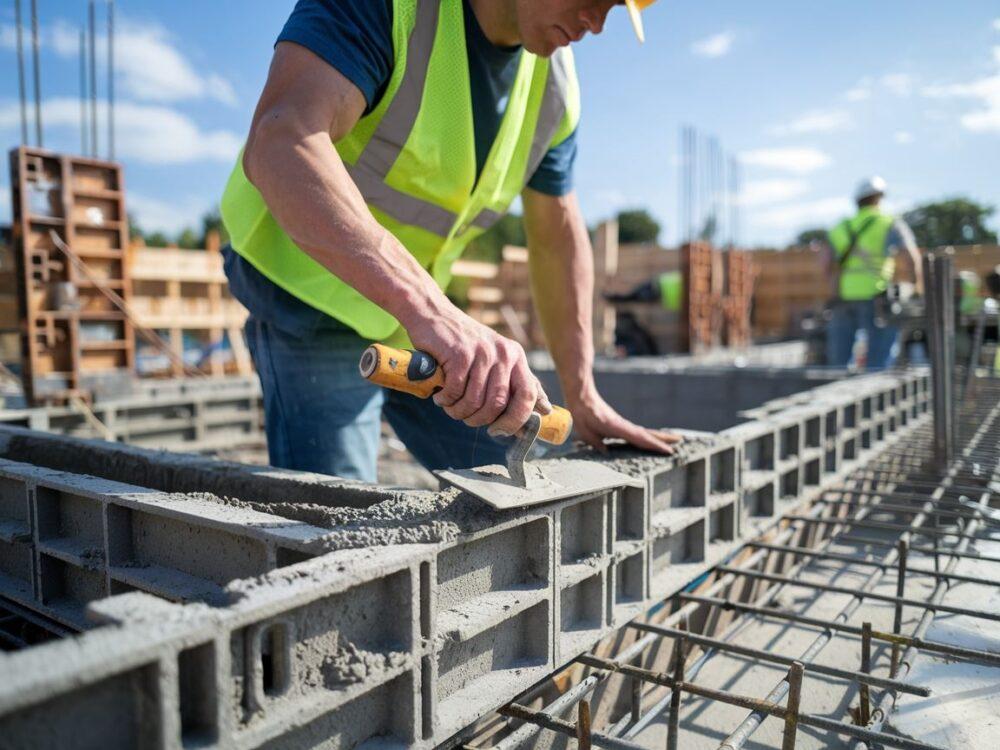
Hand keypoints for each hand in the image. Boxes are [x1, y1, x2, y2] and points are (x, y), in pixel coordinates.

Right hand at [407, 307, 550, 435]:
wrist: (435, 315)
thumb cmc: (465, 344)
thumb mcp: (497, 359)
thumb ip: (519, 383)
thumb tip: (546, 410)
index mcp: (516, 357)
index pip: (528, 395)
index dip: (516, 420)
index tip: (499, 431)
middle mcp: (504, 353)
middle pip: (498, 403)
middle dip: (480, 420)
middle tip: (467, 419)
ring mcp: (482, 352)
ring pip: (474, 401)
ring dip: (459, 412)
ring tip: (450, 407)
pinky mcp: (460, 353)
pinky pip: (455, 391)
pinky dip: (446, 400)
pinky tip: (440, 396)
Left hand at [567, 387, 681, 454]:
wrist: (582, 397)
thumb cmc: (582, 414)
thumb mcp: (585, 432)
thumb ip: (596, 443)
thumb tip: (607, 453)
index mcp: (618, 428)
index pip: (640, 438)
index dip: (654, 445)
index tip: (668, 450)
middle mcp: (624, 426)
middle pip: (647, 434)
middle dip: (663, 438)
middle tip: (680, 442)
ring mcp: (623, 425)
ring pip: (644, 432)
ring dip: (658, 436)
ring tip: (672, 441)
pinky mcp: (619, 424)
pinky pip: (636, 432)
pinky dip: (646, 436)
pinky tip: (649, 440)